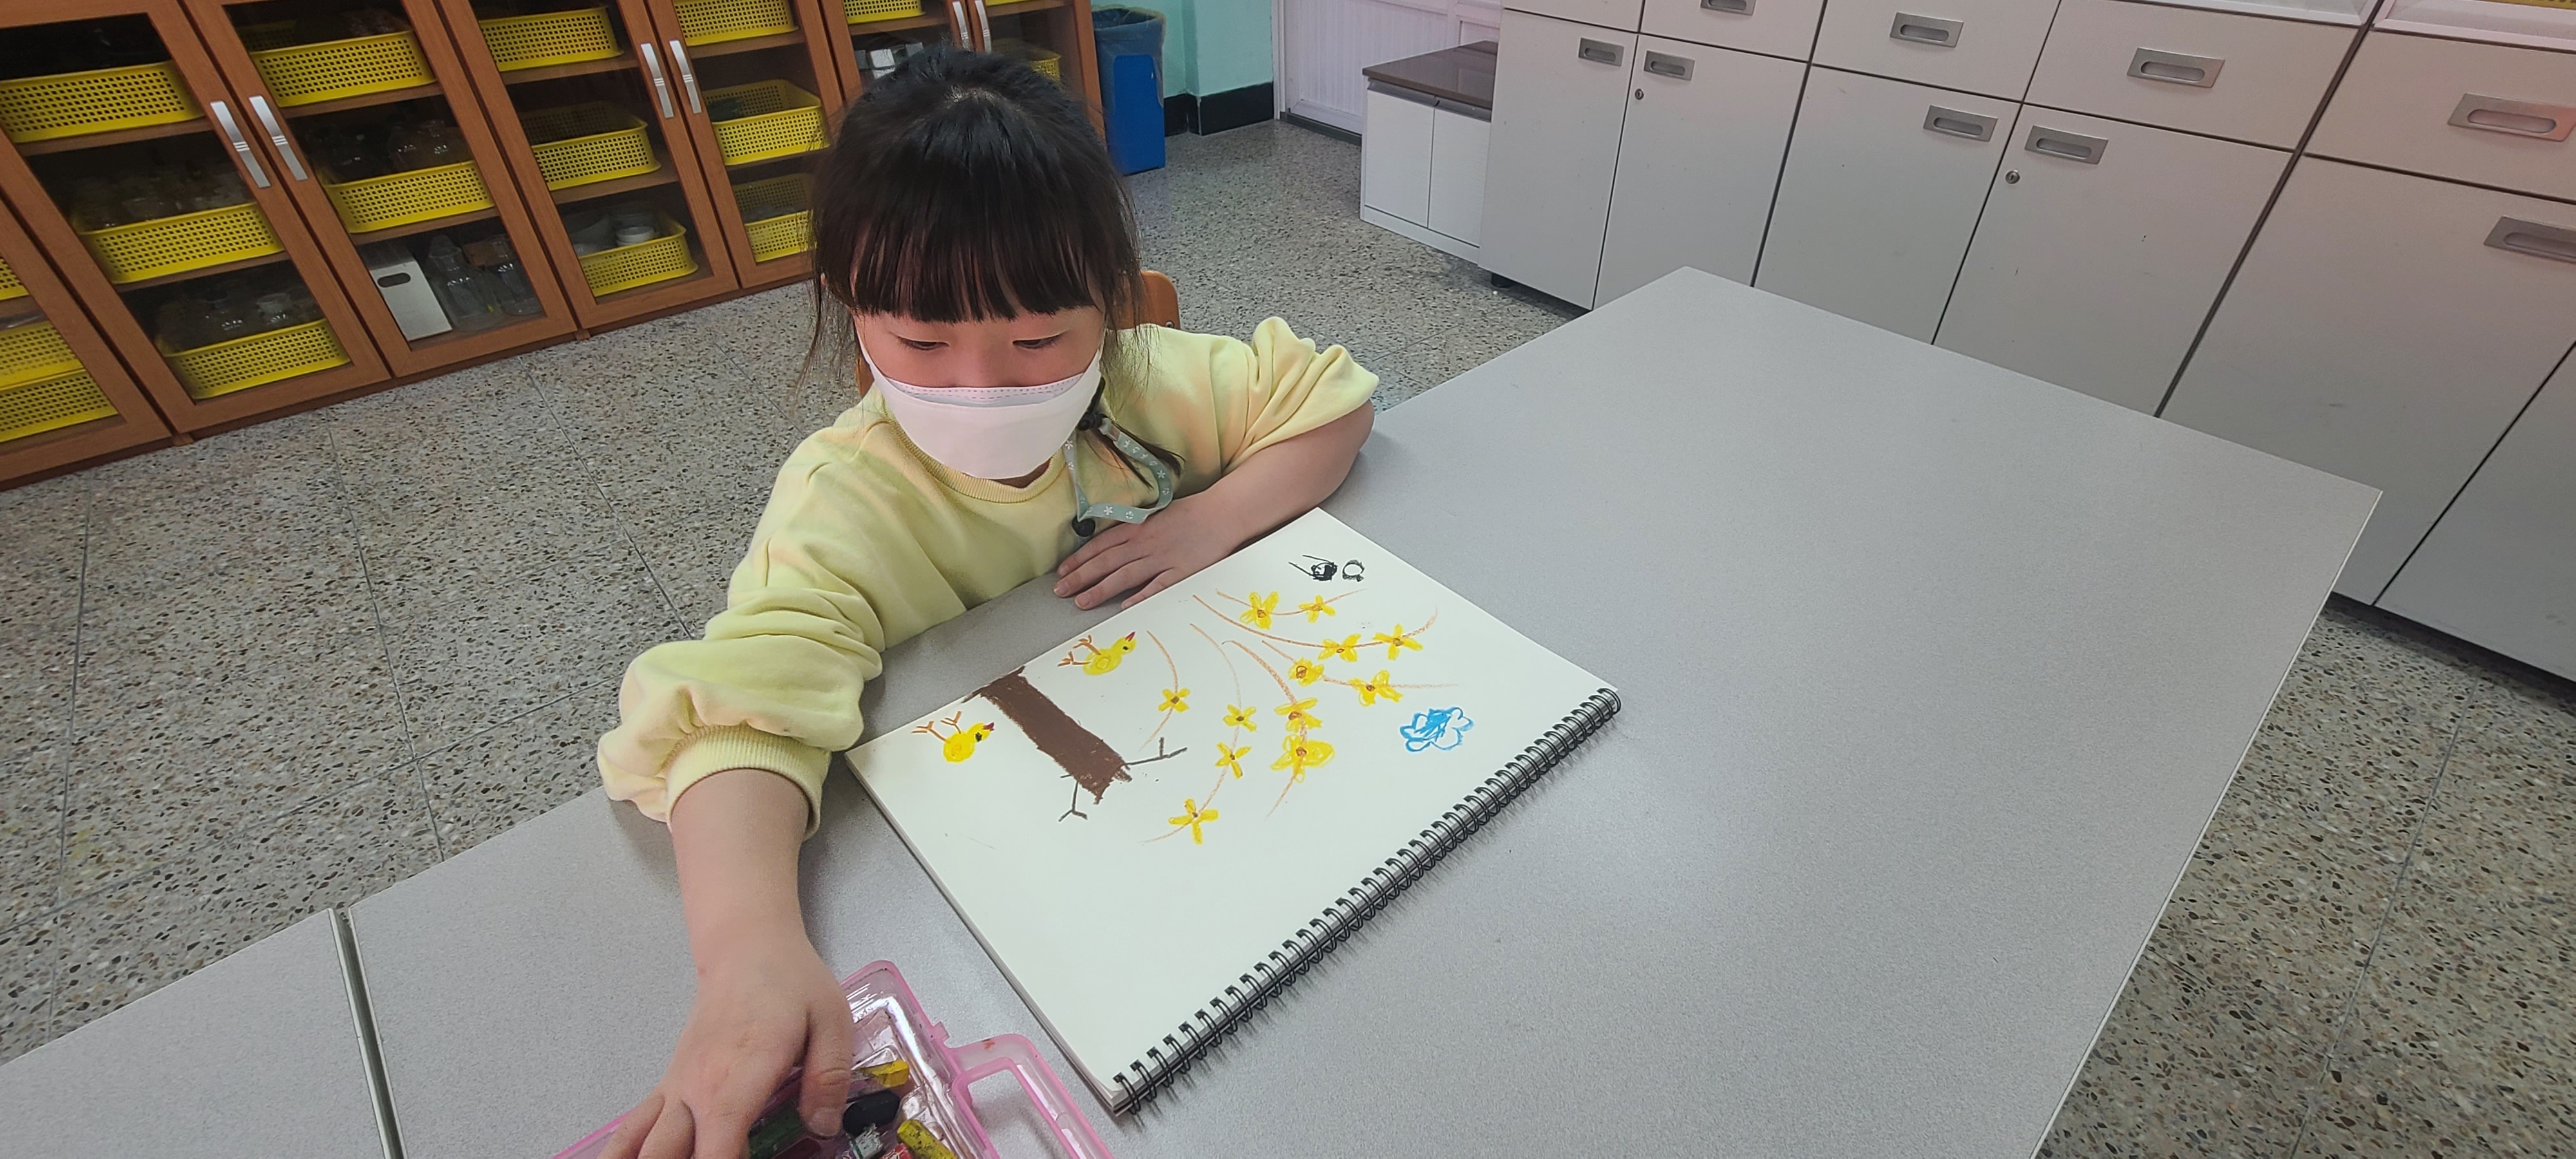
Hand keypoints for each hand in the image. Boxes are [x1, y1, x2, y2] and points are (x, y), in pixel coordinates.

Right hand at [603, 929, 851, 1158]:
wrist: (746, 948)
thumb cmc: (789, 983)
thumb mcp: (830, 1021)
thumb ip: (828, 1078)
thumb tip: (824, 1126)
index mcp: (741, 1072)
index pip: (720, 1137)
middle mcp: (699, 1085)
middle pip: (668, 1151)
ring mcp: (677, 1087)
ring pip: (642, 1144)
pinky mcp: (669, 1085)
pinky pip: (634, 1126)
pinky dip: (625, 1149)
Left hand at [1054, 491, 1246, 608]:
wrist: (1222, 513)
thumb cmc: (1189, 514)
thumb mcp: (1155, 516)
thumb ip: (1132, 530)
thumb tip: (1109, 545)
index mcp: (1138, 528)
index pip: (1101, 545)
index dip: (1079, 559)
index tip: (1062, 571)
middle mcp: (1145, 543)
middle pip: (1106, 562)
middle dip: (1080, 577)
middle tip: (1060, 591)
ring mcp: (1162, 558)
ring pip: (1125, 575)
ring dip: (1100, 589)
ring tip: (1081, 602)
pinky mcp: (1181, 572)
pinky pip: (1156, 587)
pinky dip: (1139, 597)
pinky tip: (1123, 608)